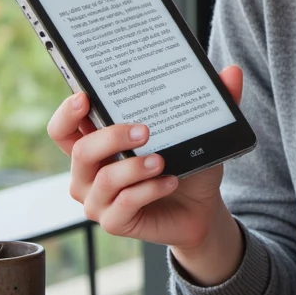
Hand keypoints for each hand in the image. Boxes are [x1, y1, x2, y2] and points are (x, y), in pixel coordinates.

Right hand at [47, 67, 244, 276]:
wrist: (201, 207)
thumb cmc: (185, 164)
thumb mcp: (198, 131)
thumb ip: (212, 101)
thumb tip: (232, 72)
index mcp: (95, 144)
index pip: (63, 129)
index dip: (66, 113)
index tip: (85, 97)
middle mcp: (88, 173)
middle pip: (80, 151)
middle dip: (111, 137)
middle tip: (144, 130)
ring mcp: (98, 200)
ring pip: (103, 179)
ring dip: (133, 168)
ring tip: (161, 161)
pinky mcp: (114, 222)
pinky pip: (123, 204)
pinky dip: (148, 190)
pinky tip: (170, 181)